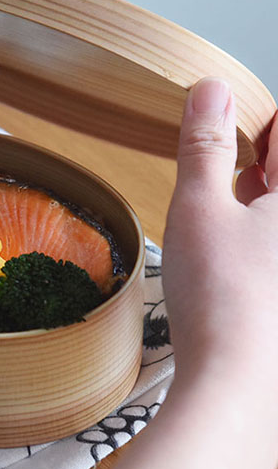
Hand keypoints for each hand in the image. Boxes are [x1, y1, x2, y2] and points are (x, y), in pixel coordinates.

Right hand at [100, 77, 277, 468]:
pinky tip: (231, 239)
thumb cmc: (220, 292)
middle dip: (253, 155)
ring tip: (220, 201)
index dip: (254, 119)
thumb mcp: (199, 206)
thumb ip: (204, 144)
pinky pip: (275, 235)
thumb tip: (209, 88)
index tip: (220, 125)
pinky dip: (256, 224)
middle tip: (216, 162)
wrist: (236, 379)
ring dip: (253, 190)